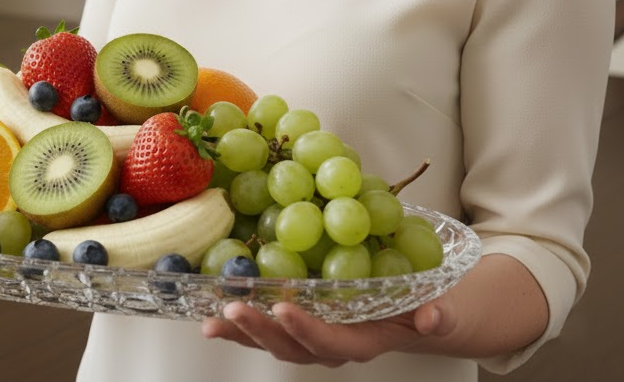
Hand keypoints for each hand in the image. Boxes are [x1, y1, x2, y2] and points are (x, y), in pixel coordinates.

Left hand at [201, 297, 454, 366]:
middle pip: (294, 347)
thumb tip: (434, 316)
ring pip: (275, 343)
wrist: (421, 313)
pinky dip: (240, 326)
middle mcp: (335, 344)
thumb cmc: (426, 306)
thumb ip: (439, 315)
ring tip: (213, 320)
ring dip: (244, 333)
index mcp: (366, 340)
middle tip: (234, 309)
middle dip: (262, 332)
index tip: (284, 308)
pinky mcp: (300, 325)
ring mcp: (316, 337)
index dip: (307, 330)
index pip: (333, 342)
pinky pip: (268, 331)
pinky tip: (211, 318)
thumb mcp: (442, 308)